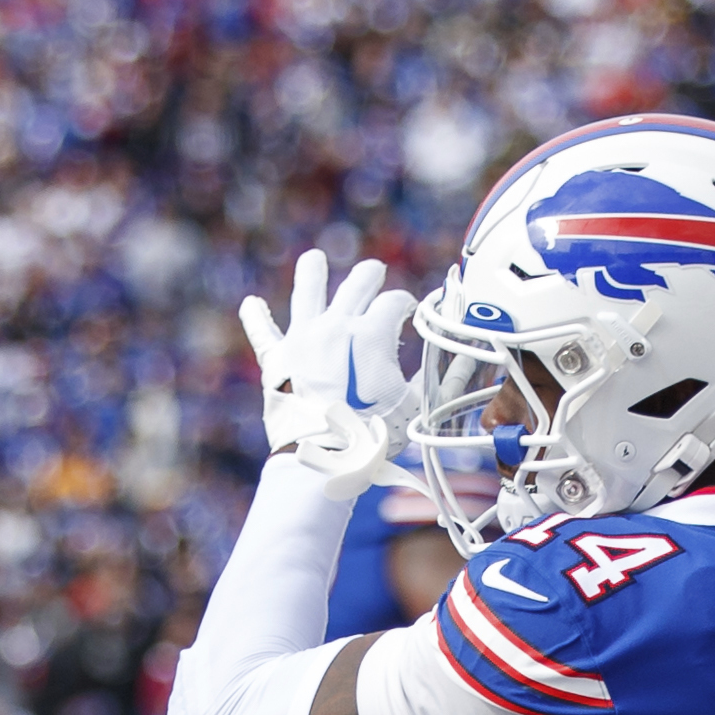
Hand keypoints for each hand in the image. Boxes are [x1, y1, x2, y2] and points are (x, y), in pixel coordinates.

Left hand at [240, 252, 416, 489]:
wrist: (325, 455)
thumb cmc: (373, 434)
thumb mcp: (414, 406)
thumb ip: (438, 379)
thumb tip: (463, 361)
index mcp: (372, 334)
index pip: (394, 303)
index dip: (406, 305)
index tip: (409, 312)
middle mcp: (336, 326)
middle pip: (356, 285)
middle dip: (369, 276)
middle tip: (373, 272)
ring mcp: (304, 338)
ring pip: (307, 291)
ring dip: (312, 272)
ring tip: (313, 259)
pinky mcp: (278, 359)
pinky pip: (264, 333)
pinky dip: (257, 317)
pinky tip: (251, 303)